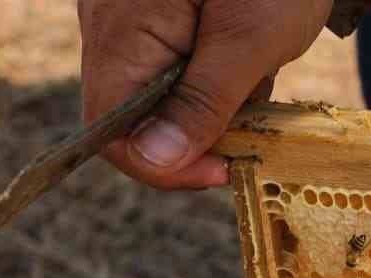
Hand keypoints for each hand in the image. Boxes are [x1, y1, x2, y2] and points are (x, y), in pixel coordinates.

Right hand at [78, 0, 331, 188]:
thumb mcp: (249, 42)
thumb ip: (202, 103)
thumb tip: (155, 160)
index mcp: (120, 30)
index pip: (109, 131)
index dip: (163, 166)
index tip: (222, 168)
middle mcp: (111, 22)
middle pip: (136, 115)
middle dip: (198, 129)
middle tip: (255, 115)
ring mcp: (132, 14)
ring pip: (162, 91)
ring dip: (216, 99)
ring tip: (260, 67)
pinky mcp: (160, 9)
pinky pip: (179, 61)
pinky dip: (221, 71)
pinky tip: (255, 51)